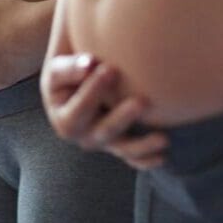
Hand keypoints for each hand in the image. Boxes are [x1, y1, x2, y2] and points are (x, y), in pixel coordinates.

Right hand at [41, 54, 167, 169]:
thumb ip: (70, 67)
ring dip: (142, 144)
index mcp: (64, 119)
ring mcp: (102, 142)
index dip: (93, 90)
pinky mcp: (118, 144)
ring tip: (164, 139)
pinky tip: (162, 157)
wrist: (72, 85)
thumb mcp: (58, 69)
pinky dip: (146, 158)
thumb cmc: (65, 73)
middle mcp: (83, 136)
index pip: (79, 107)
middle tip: (141, 102)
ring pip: (122, 148)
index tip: (110, 68)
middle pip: (104, 131)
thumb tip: (88, 63)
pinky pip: (132, 157)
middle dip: (122, 117)